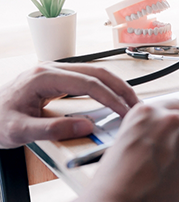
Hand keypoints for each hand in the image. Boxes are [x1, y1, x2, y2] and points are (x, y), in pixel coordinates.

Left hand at [0, 63, 138, 147]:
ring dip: (117, 86)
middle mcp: (51, 68)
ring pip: (96, 72)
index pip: (87, 83)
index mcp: (43, 77)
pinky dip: (107, 87)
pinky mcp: (58, 78)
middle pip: (97, 72)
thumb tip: (85, 127)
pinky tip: (115, 98)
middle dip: (121, 88)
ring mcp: (55, 71)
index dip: (110, 97)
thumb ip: (52, 130)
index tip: (124, 112)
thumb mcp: (19, 132)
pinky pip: (89, 78)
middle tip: (137, 106)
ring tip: (131, 103)